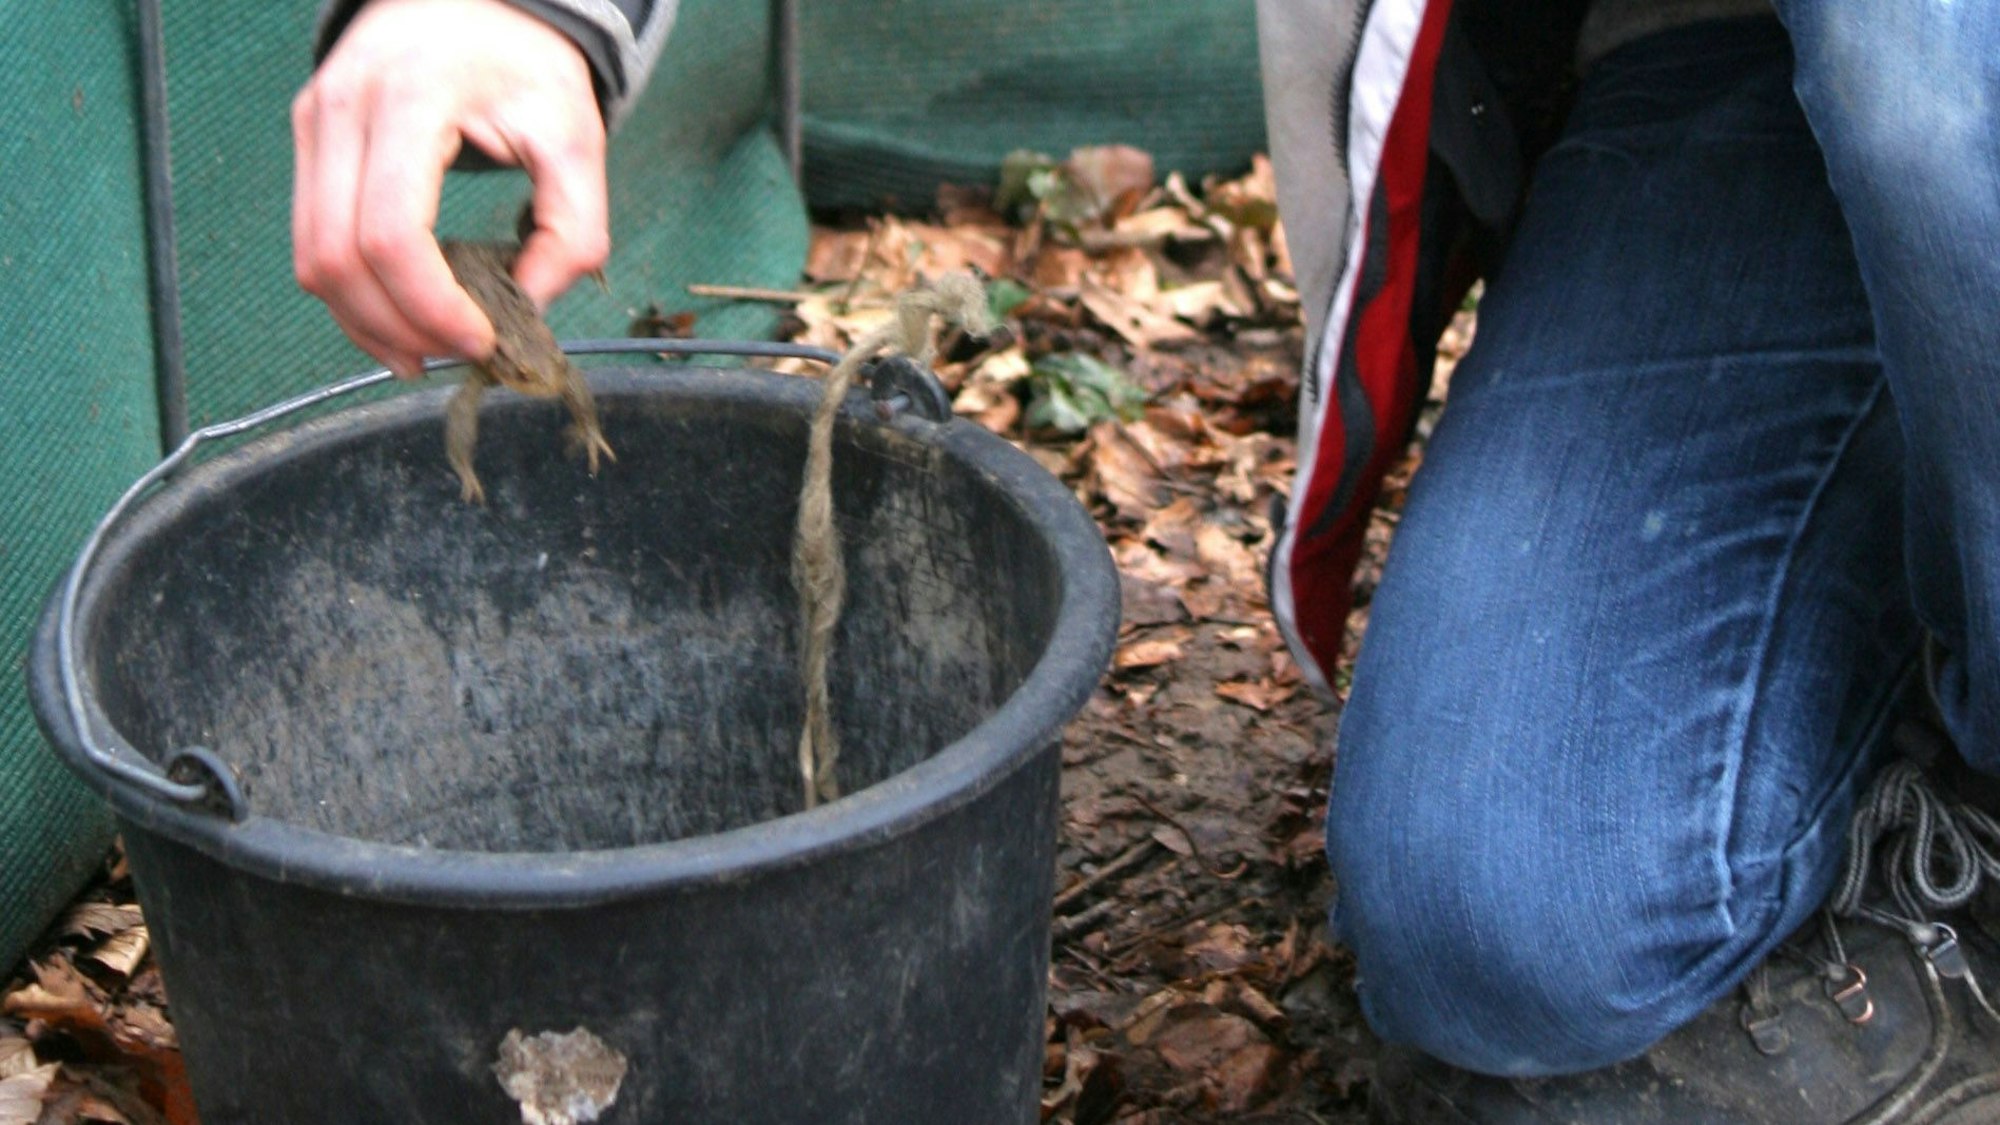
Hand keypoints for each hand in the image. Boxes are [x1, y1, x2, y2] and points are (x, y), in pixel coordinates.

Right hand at [291, 0, 609, 375]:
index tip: (481, 339)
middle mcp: (344, 108)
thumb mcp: (576, 138)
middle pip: (337, 257)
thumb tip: (530, 309)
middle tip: (454, 356)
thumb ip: (571, 232)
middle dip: (396, 328)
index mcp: (414, 100)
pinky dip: (352, 292)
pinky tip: (399, 316)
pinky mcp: (308, 139)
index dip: (430, 306)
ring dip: (365, 322)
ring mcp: (314, 122)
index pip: (392, 233)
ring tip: (426, 351)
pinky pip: (311, 238)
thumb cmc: (525, 62)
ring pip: (311, 258)